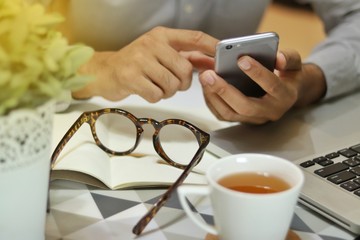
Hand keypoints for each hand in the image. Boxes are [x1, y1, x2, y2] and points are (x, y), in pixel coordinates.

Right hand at [72, 26, 216, 101]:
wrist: (104, 72)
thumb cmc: (136, 64)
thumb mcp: (159, 54)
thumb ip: (184, 57)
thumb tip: (211, 64)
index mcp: (162, 35)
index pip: (194, 37)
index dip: (211, 47)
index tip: (223, 55)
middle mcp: (151, 43)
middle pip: (185, 69)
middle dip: (182, 83)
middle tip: (171, 83)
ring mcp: (140, 59)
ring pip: (172, 84)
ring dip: (167, 91)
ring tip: (156, 85)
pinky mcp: (130, 77)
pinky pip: (157, 94)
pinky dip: (155, 97)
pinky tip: (146, 90)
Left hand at [198, 49, 326, 123]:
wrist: (286, 92)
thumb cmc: (287, 74)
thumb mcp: (294, 63)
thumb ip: (288, 57)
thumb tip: (278, 57)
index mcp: (285, 96)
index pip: (272, 86)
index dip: (257, 73)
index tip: (241, 59)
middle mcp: (270, 111)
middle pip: (245, 106)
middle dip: (224, 90)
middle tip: (209, 74)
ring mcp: (254, 118)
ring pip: (230, 113)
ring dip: (214, 96)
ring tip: (204, 77)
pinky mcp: (242, 120)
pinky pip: (223, 115)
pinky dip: (211, 101)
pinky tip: (205, 85)